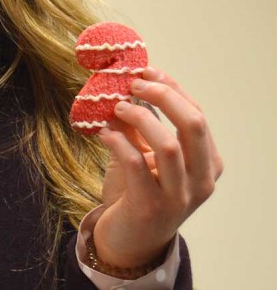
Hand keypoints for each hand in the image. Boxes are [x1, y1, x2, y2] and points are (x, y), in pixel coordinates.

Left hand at [92, 66, 222, 269]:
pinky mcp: (151, 207)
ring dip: (141, 118)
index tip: (145, 70)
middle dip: (163, 96)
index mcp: (207, 162)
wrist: (130, 239)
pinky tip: (103, 133)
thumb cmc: (139, 190)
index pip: (197, 113)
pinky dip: (118, 141)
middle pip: (193, 124)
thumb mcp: (145, 152)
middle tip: (133, 84)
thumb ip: (141, 124)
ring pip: (170, 145)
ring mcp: (179, 196)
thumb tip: (123, 85)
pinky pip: (136, 164)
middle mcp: (202, 180)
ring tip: (117, 108)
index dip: (171, 87)